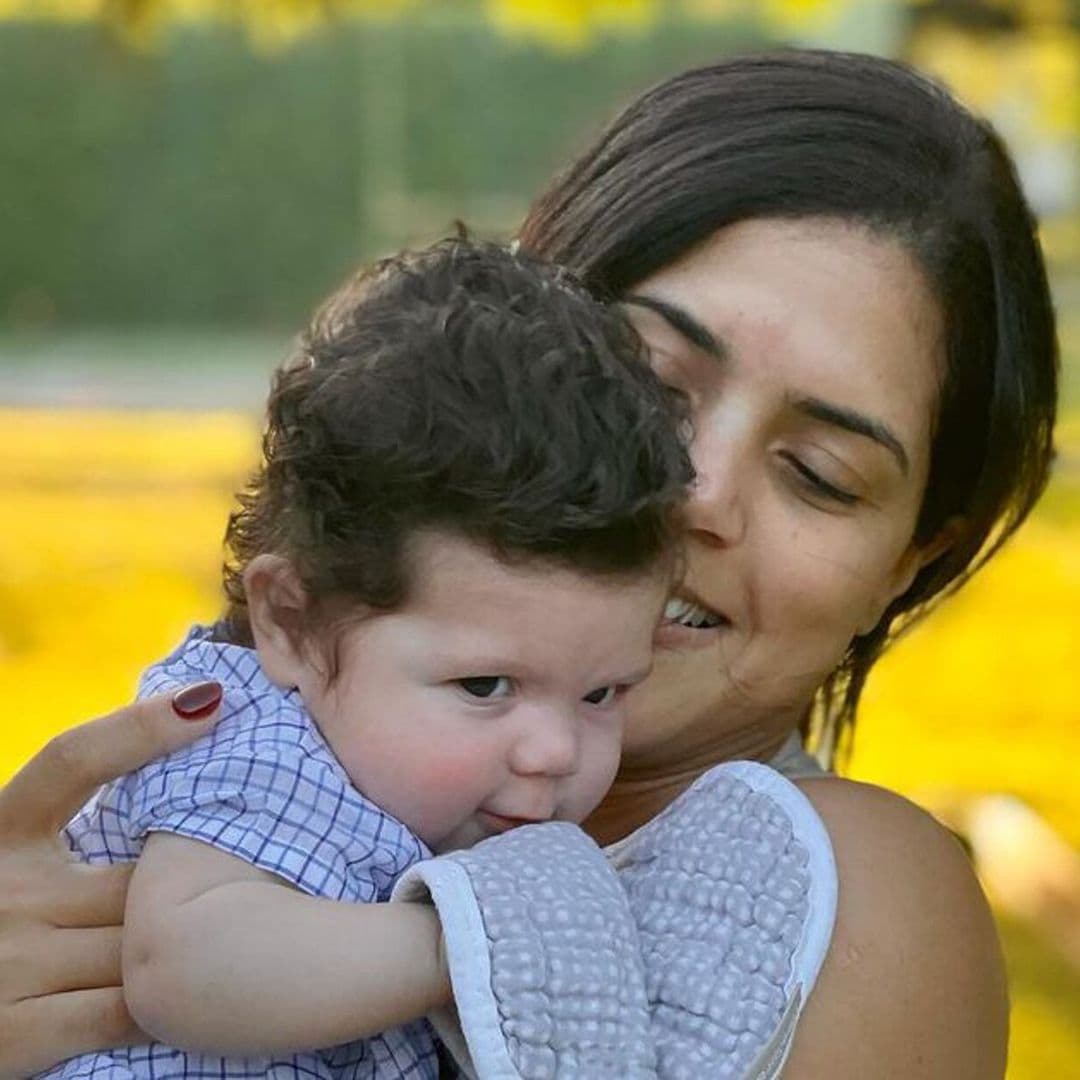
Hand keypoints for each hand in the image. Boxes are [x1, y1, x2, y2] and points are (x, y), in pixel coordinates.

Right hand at [0, 684, 220, 1076]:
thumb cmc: (0, 925)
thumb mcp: (18, 863)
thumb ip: (75, 832)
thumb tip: (185, 750)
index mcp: (1, 833)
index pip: (72, 760)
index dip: (140, 726)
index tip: (213, 699)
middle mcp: (6, 888)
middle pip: (140, 871)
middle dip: (196, 878)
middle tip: (270, 866)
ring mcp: (8, 961)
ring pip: (144, 940)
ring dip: (195, 942)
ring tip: (256, 935)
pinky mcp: (16, 1033)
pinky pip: (126, 1010)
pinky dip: (167, 1006)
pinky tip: (200, 998)